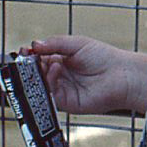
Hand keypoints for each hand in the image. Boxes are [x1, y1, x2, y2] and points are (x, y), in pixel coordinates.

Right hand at [24, 36, 146, 115]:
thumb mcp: (77, 44)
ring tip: (42, 62)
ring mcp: (62, 90)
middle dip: (31, 65)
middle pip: (37, 72)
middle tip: (28, 57)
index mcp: (61, 61)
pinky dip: (50, 80)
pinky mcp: (66, 102)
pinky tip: (56, 69)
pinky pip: (51, 93)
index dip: (31, 55)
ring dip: (39, 73)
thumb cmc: (104, 57)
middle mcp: (60, 76)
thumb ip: (55, 43)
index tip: (24, 50)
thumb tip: (34, 44)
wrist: (121, 76)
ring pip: (41, 83)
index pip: (40, 59)